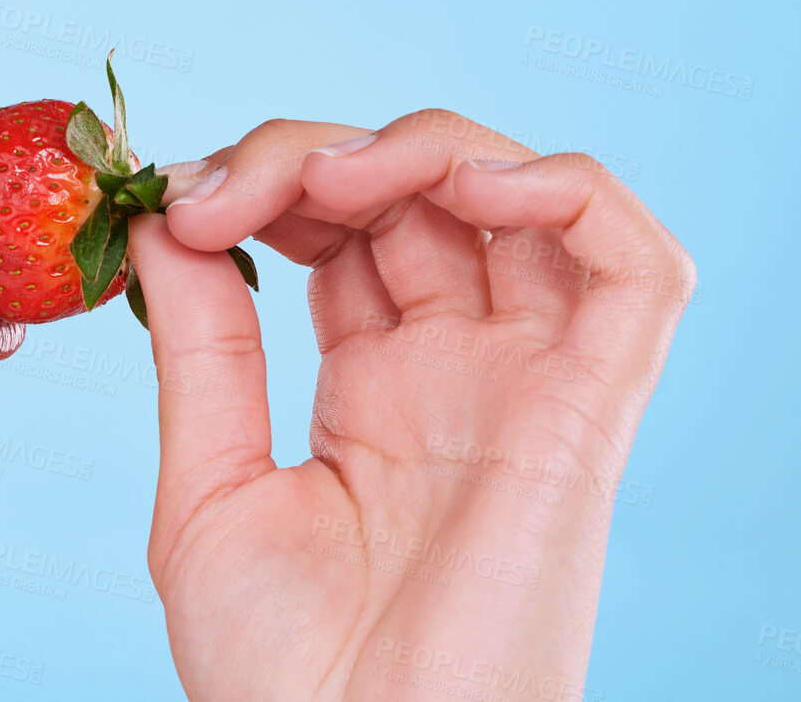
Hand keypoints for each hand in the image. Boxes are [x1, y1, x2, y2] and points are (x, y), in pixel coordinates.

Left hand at [127, 109, 694, 701]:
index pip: (343, 228)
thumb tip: (165, 219)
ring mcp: (526, 384)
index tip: (174, 205)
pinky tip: (466, 189)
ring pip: (523, 198)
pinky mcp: (590, 411)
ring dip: (424, 151)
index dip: (267, 185)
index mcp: (376, 389)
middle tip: (218, 192)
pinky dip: (563, 191)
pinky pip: (635, 266)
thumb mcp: (211, 484)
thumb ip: (202, 347)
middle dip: (315, 158)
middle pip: (417, 195)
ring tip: (325, 183)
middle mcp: (459, 371)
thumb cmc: (280, 672)